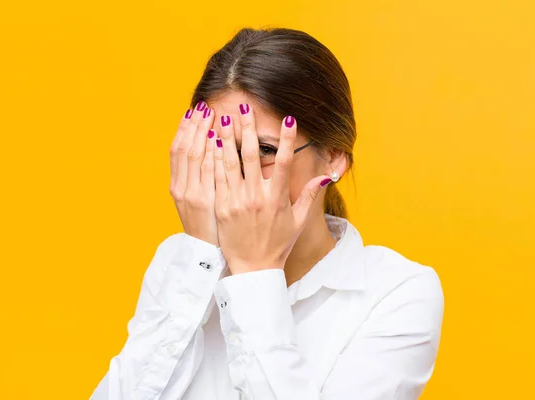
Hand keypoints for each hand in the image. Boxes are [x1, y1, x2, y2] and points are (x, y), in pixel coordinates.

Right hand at [169, 101, 218, 245]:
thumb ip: (197, 179)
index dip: (184, 130)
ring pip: (194, 157)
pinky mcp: (204, 201)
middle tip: (202, 106)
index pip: (177, 151)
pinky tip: (217, 138)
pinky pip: (207, 172)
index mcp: (177, 186)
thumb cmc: (204, 226)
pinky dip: (210, 153)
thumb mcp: (195, 203)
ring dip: (201, 133)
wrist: (206, 254)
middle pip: (184, 149)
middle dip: (193, 126)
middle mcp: (181, 187)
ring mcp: (191, 194)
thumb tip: (207, 153)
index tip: (192, 111)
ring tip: (211, 114)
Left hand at [213, 104, 331, 273]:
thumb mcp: (298, 221)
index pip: (284, 162)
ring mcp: (237, 201)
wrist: (253, 268)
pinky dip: (214, 159)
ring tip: (224, 117)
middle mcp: (257, 196)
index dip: (286, 139)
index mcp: (277, 198)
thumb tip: (324, 175)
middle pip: (251, 155)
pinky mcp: (222, 207)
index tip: (288, 118)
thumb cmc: (277, 244)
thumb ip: (309, 195)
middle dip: (249, 128)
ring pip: (230, 163)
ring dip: (227, 138)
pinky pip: (217, 178)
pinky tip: (211, 142)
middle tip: (245, 107)